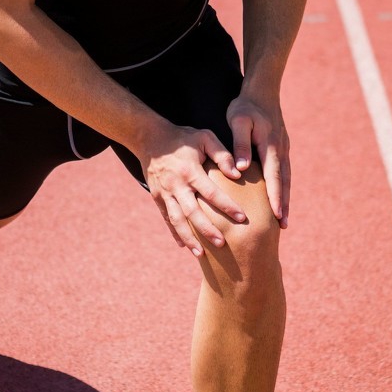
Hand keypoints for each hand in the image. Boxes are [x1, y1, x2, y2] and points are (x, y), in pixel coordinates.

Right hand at [138, 123, 247, 256]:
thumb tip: (237, 173)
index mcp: (190, 171)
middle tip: (222, 244)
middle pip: (192, 212)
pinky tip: (184, 246)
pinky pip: (166, 218)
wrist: (149, 137)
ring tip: (201, 254)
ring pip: (177, 220)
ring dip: (189, 238)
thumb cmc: (183, 138)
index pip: (211, 192)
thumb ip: (222, 154)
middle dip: (207, 230)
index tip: (242, 217)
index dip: (227, 206)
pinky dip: (175, 233)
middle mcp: (176, 185)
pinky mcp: (157, 197)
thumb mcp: (205, 138)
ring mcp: (164, 193)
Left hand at [226, 93, 289, 227]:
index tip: (277, 215)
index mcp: (270, 146)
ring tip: (283, 219)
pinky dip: (283, 187)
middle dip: (284, 204)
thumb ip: (240, 144)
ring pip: (286, 178)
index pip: (274, 176)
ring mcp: (283, 149)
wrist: (263, 90)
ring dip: (285, 198)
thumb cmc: (246, 106)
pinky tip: (280, 198)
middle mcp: (280, 150)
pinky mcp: (280, 148)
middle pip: (284, 182)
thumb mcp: (239, 121)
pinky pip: (283, 172)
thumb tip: (242, 168)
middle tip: (284, 225)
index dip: (275, 197)